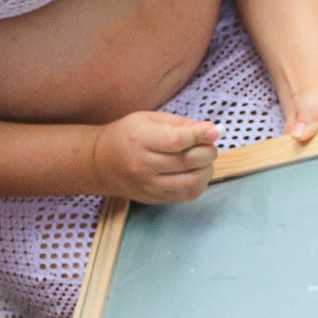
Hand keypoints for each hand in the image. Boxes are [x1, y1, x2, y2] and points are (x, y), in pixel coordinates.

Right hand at [91, 112, 217, 204]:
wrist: (102, 163)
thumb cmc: (127, 135)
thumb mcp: (149, 119)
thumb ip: (180, 124)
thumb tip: (210, 130)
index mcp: (140, 140)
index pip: (175, 141)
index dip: (199, 136)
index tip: (215, 131)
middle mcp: (143, 165)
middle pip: (187, 162)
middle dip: (208, 151)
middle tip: (209, 144)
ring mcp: (149, 185)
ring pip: (191, 182)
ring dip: (206, 170)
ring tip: (204, 160)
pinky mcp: (155, 198)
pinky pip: (187, 195)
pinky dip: (199, 183)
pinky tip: (195, 172)